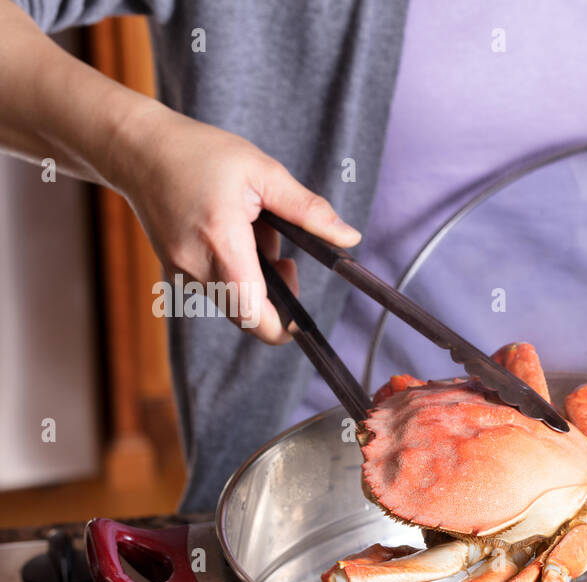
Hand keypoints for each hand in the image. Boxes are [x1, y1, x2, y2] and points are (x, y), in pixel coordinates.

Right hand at [111, 106, 360, 343]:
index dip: (284, 328)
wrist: (138, 150)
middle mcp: (196, 266)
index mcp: (222, 242)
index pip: (255, 315)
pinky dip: (232, 272)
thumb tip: (350, 239)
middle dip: (275, 295)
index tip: (300, 311)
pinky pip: (216, 289)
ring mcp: (181, 273)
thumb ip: (308, 209)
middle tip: (279, 252)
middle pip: (249, 315)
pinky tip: (229, 235)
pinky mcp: (175, 272)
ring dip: (254, 280)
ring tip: (250, 232)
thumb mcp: (263, 171)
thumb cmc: (198, 153)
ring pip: (234, 302)